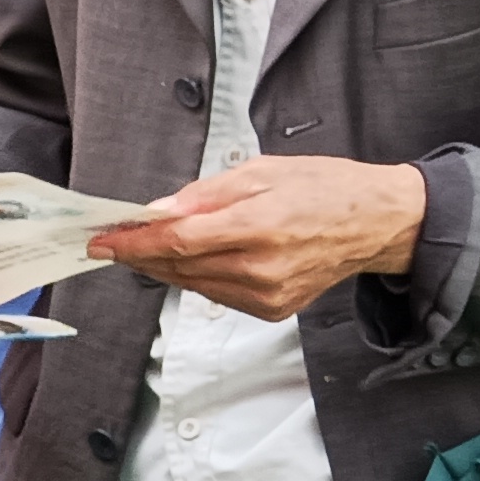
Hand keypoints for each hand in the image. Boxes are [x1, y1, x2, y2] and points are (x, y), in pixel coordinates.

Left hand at [92, 157, 427, 322]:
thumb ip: (206, 195)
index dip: (134, 242)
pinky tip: (189, 258)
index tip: (103, 239)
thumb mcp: (264, 171)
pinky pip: (215, 294)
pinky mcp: (271, 309)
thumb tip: (159, 212)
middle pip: (179, 266)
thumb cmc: (326, 188)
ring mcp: (267, 295)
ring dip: (163, 266)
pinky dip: (195, 276)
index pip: (178, 241)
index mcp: (261, 226)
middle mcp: (262, 268)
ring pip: (192, 283)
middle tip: (111, 239)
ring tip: (143, 245)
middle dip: (139, 253)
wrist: (377, 223)